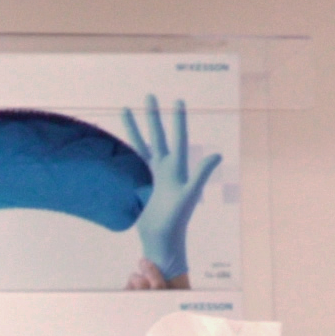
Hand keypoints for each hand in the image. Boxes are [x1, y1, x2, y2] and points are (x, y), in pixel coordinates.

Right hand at [121, 94, 221, 290]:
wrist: (161, 239)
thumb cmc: (177, 220)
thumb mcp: (189, 194)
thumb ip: (200, 173)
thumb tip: (217, 154)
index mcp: (177, 168)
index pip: (178, 138)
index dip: (178, 120)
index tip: (178, 100)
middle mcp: (165, 169)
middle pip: (158, 136)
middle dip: (153, 116)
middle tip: (149, 95)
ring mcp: (152, 176)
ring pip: (141, 146)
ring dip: (134, 129)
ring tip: (125, 110)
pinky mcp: (140, 185)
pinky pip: (131, 163)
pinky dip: (125, 151)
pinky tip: (117, 141)